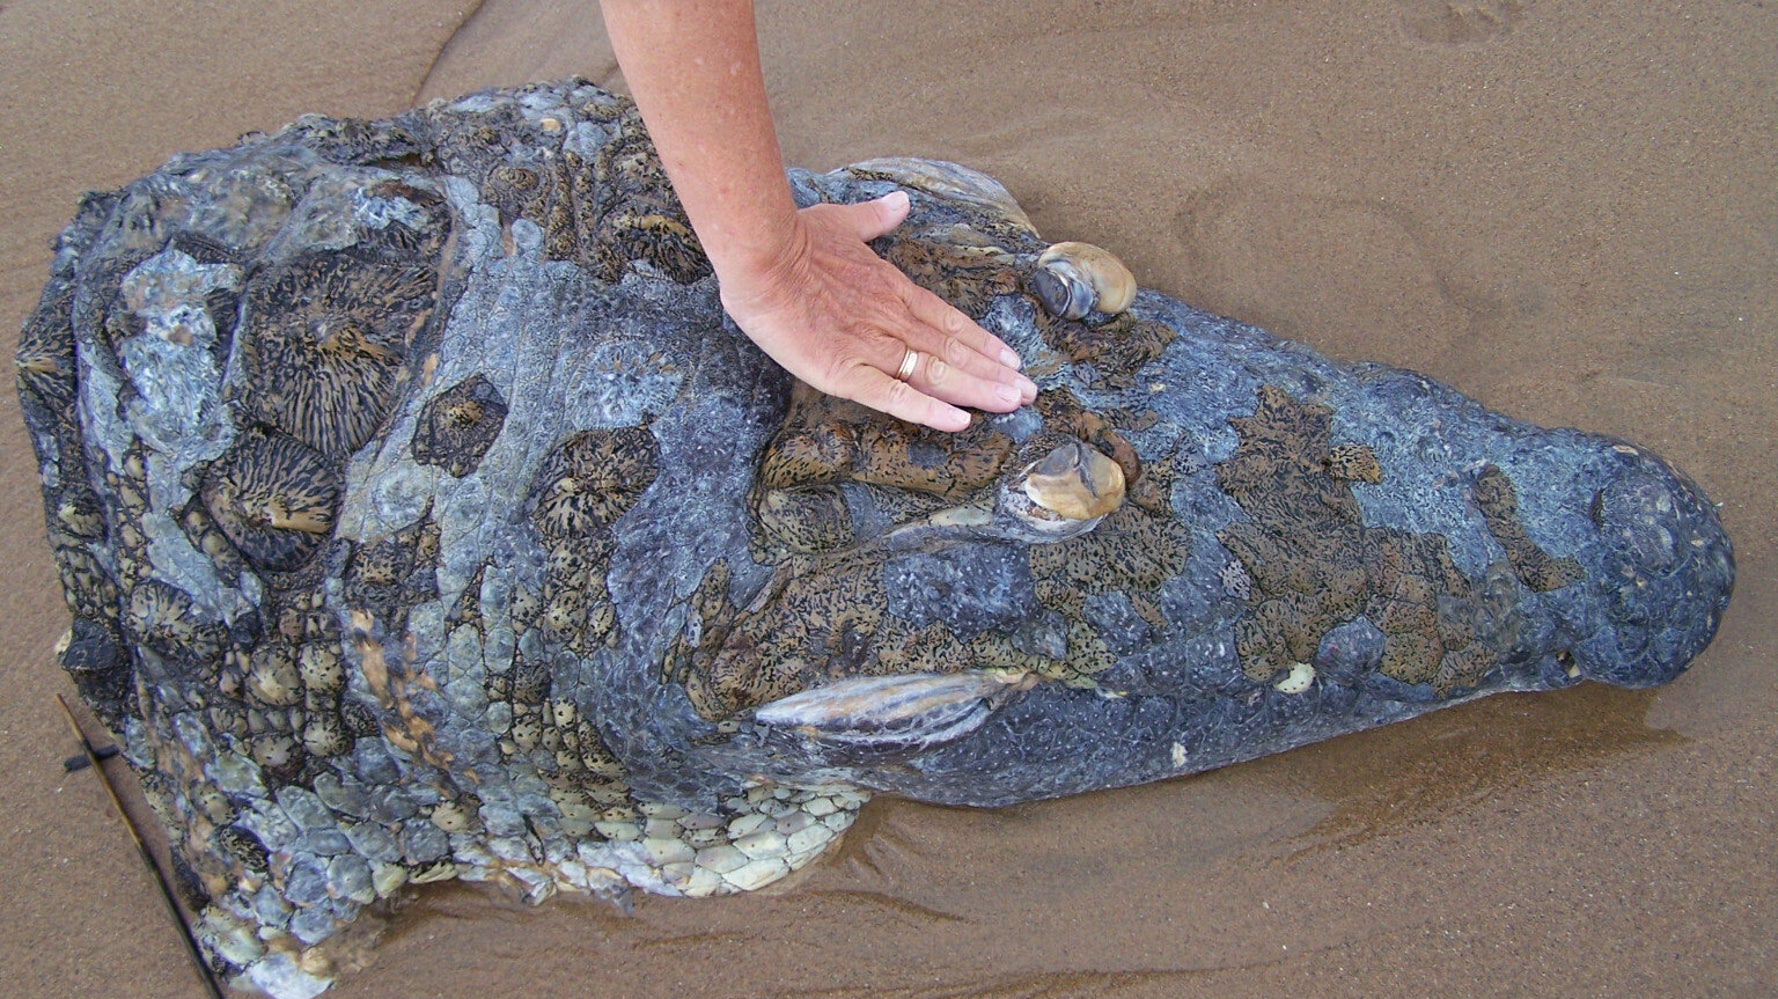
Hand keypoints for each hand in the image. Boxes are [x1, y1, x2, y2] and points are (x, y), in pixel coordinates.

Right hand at [716, 191, 1037, 431]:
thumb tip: (900, 202)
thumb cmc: (797, 238)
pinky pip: (896, 396)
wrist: (763, 257)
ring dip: (978, 390)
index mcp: (894, 290)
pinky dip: (929, 410)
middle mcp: (894, 321)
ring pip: (938, 374)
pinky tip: (959, 422)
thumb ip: (875, 218)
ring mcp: (873, 348)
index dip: (983, 343)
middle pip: (954, 352)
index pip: (950, 322)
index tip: (1011, 359)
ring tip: (1014, 404)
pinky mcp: (847, 373)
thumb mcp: (843, 221)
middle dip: (995, 374)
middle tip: (1031, 393)